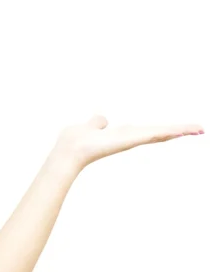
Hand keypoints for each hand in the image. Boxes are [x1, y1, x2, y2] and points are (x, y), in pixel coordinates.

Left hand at [52, 115, 203, 169]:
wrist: (70, 150)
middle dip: (178, 131)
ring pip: (159, 133)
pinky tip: (183, 131)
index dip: (164, 130)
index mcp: (121, 135)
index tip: (181, 130)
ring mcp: (130, 140)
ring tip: (198, 129)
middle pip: (157, 134)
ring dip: (179, 130)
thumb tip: (102, 121)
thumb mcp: (89, 126)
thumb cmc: (76, 141)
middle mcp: (129, 138)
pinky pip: (152, 133)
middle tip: (200, 129)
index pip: (147, 132)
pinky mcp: (130, 139)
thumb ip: (96, 123)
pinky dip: (167, 131)